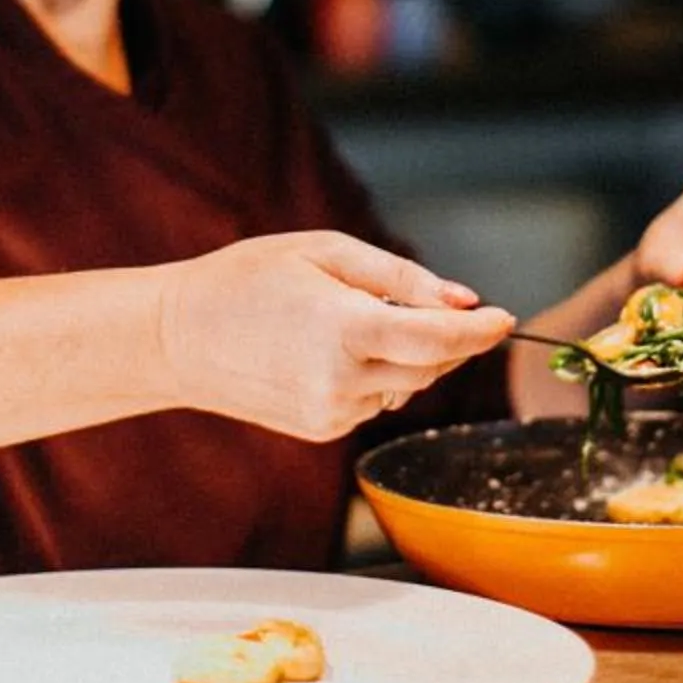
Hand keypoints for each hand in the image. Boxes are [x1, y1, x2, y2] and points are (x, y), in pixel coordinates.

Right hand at [153, 232, 512, 442]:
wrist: (176, 339)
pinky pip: (374, 399)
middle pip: (433, 366)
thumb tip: (463, 300)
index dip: (482, 331)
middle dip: (448, 338)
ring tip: (352, 319)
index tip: (506, 317)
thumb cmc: (246, 280)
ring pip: (406, 385)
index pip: (440, 339)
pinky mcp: (322, 429)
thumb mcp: (324, 252)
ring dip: (407, 355)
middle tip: (429, 302)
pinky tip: (330, 351)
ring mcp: (332, 413)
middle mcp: (343, 381)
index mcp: (346, 329)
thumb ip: (401, 278)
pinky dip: (374, 374)